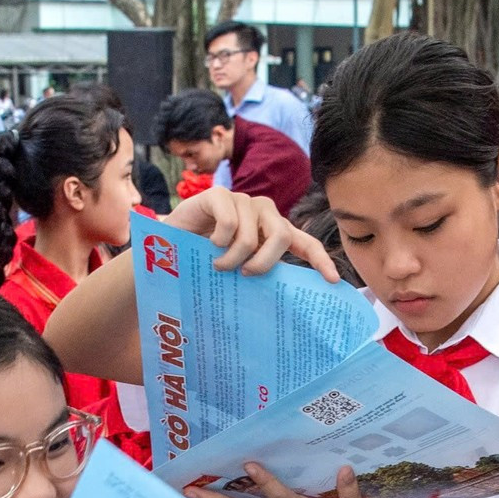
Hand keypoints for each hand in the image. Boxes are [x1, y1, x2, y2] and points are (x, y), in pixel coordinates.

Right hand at [164, 188, 337, 280]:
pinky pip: (229, 223)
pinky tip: (208, 243)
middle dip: (263, 262)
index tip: (333, 280)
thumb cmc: (207, 261)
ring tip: (218, 265)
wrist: (165, 247)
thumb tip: (286, 303)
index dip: (321, 260)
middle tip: (245, 274)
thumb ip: (260, 273)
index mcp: (274, 231)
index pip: (305, 243)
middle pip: (280, 236)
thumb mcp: (239, 269)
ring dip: (232, 258)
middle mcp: (263, 212)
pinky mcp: (219, 195)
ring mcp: (242, 200)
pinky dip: (218, 240)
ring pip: (251, 235)